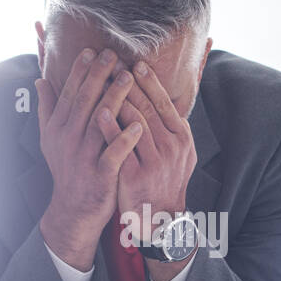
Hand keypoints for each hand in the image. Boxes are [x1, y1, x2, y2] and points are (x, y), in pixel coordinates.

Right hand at [37, 48, 142, 269]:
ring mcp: (83, 158)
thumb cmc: (67, 169)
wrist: (73, 210)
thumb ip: (47, 109)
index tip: (92, 51)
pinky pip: (113, 155)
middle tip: (113, 54)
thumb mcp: (50, 139)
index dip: (80, 72)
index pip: (69, 94)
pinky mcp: (100, 176)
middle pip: (84, 102)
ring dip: (114, 99)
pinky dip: (124, 140)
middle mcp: (67, 140)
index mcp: (57, 128)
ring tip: (128, 78)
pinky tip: (137, 126)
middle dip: (98, 76)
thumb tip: (39, 81)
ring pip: (99, 123)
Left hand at [93, 60, 196, 243]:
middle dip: (128, 84)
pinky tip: (98, 111)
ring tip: (102, 80)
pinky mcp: (135, 176)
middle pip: (147, 107)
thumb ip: (171, 125)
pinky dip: (110, 127)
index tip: (135, 63)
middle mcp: (172, 147)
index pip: (164, 103)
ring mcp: (154, 162)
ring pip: (135, 122)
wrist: (159, 217)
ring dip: (117, 98)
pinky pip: (120, 147)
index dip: (150, 82)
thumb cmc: (164, 178)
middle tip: (112, 64)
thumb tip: (162, 95)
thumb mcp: (179, 151)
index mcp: (182, 137)